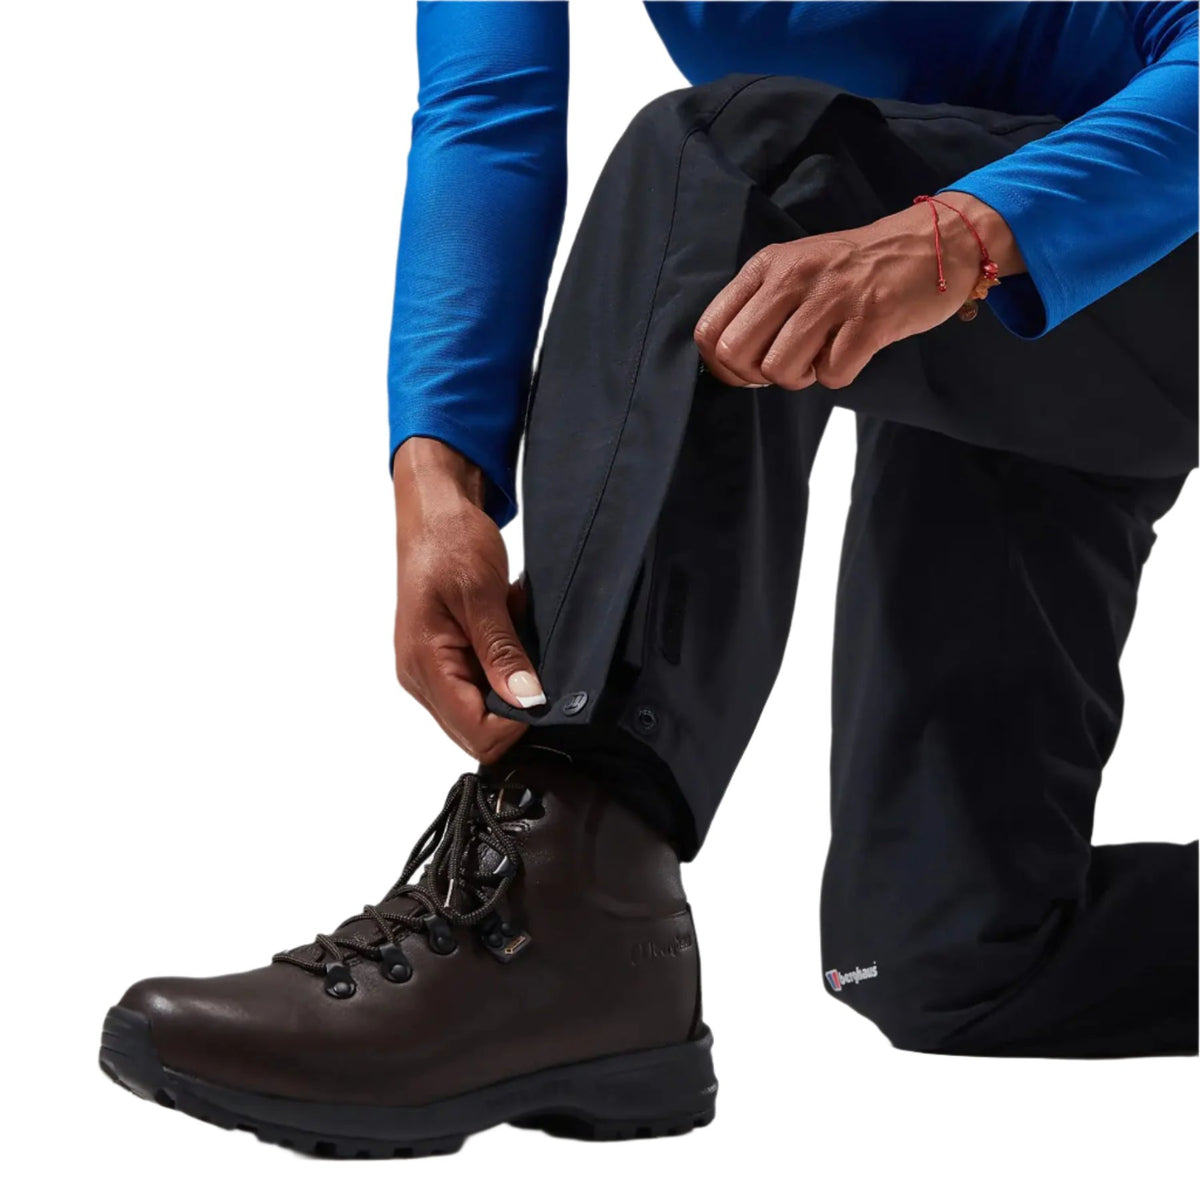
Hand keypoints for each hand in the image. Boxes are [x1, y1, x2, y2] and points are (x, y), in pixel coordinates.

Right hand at [393, 437, 544, 762]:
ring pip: (482, 711)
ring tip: (514, 637)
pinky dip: (503, 665)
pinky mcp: (444, 660)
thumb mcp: (482, 593)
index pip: (476, 732)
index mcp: (424, 665)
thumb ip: (502, 650)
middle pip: (477, 731)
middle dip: (514, 704)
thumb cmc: (448, 541)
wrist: (434, 512)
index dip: (516, 721)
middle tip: (530, 658)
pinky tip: (507, 632)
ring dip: (510, 682)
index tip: (542, 687)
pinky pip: (481, 685)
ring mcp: (430, 671)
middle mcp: (421, 677)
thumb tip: (527, 699)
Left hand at [694, 191, 1023, 389]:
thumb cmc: (856, 269)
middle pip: (737, 353)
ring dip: (799, 378)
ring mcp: (832, 296)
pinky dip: (839, 375)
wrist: (932, 243)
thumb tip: (731, 362)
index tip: (749, 369)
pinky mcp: (870, 319)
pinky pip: (832, 374)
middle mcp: (793, 276)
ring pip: (779, 369)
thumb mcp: (796, 269)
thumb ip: (760, 306)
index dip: (723, 366)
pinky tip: (852, 351)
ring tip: (820, 357)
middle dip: (756, 376)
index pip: (710, 330)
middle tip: (785, 367)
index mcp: (767, 266)